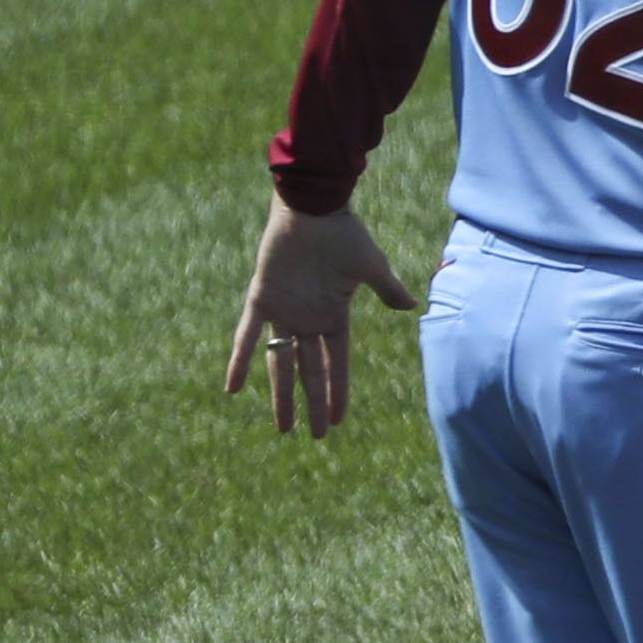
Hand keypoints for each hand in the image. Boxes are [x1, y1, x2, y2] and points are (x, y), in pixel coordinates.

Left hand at [222, 196, 418, 437]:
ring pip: (280, 363)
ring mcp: (284, 312)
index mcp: (334, 316)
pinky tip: (231, 388)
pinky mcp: (262, 298)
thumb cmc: (345, 233)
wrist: (312, 206)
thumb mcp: (372, 267)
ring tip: (282, 427)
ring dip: (280, 395)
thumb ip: (388, 289)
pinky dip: (238, 360)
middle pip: (310, 371)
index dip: (338, 392)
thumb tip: (410, 307)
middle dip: (312, 404)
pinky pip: (247, 335)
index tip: (338, 420)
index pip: (337, 364)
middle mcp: (308, 320)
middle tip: (315, 436)